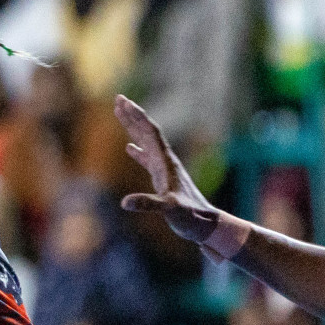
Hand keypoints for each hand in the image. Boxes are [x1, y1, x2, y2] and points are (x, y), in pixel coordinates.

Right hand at [114, 95, 220, 251]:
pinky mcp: (163, 179)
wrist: (206, 226)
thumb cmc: (190, 217)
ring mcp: (164, 169)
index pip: (150, 132)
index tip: (123, 102)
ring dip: (133, 128)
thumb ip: (148, 204)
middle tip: (118, 99)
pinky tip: (129, 147)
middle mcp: (166, 161)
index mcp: (166, 162)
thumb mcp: (169, 210)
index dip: (136, 116)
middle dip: (132, 115)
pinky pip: (147, 158)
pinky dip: (137, 150)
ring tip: (120, 114)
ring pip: (146, 142)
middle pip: (147, 131)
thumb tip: (125, 203)